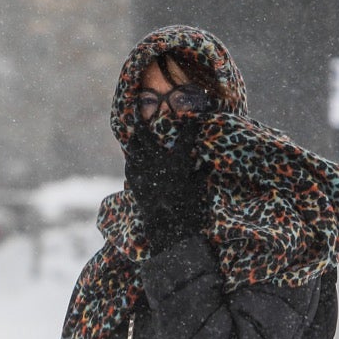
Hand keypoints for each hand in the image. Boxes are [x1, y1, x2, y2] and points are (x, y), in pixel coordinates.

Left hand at [125, 128, 208, 251]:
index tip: (192, 119)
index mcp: (177, 162)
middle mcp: (157, 162)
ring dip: (134, 138)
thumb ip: (201, 173)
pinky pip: (131, 164)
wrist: (168, 230)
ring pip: (133, 147)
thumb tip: (208, 163)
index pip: (186, 136)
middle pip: (144, 134)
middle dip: (140, 120)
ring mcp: (143, 171)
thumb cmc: (189, 209)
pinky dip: (133, 158)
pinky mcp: (135, 182)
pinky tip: (134, 157)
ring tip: (134, 133)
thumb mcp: (199, 189)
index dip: (190, 126)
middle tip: (137, 109)